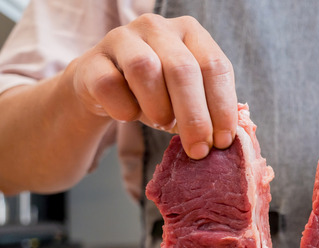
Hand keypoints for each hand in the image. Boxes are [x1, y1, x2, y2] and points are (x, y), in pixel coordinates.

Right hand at [69, 14, 236, 158]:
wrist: (103, 89)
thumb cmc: (155, 94)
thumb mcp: (187, 98)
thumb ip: (209, 110)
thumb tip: (226, 140)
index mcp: (190, 32)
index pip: (214, 66)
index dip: (221, 107)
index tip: (222, 142)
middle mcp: (157, 27)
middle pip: (182, 69)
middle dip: (194, 116)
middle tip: (198, 150)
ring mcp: (122, 38)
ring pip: (145, 68)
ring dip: (158, 107)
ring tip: (162, 123)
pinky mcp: (93, 60)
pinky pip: (110, 85)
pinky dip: (124, 109)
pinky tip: (129, 116)